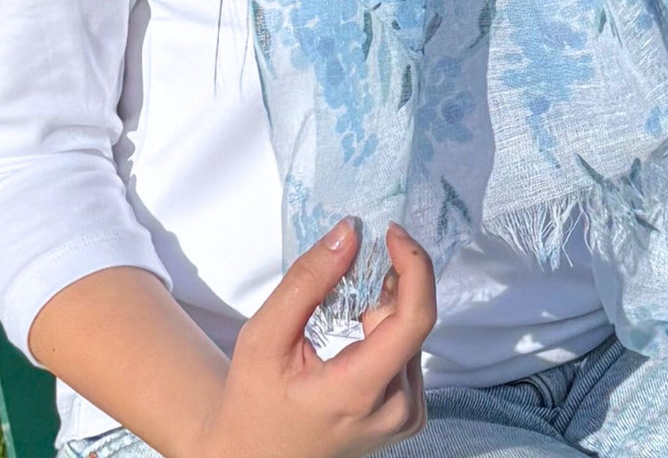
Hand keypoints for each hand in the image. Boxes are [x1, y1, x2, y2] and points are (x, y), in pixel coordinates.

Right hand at [194, 219, 434, 457]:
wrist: (252, 456)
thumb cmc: (253, 401)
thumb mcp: (264, 336)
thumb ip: (308, 281)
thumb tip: (350, 232)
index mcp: (361, 391)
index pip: (415, 318)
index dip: (413, 265)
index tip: (391, 233)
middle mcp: (396, 408)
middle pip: (412, 320)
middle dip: (390, 281)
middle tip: (355, 261)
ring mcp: (405, 416)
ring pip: (412, 333)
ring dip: (387, 305)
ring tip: (346, 302)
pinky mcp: (407, 416)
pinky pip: (409, 352)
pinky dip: (388, 328)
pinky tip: (358, 327)